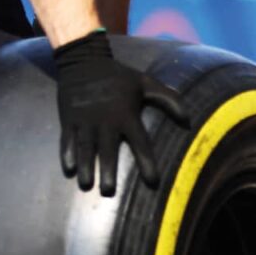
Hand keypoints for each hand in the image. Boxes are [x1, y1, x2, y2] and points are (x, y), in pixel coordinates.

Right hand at [54, 31, 188, 196]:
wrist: (84, 62)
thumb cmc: (119, 77)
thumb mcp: (146, 83)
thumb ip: (169, 99)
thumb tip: (188, 119)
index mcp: (126, 114)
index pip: (140, 142)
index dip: (147, 162)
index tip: (153, 181)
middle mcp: (105, 121)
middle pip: (108, 150)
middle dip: (108, 171)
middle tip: (109, 192)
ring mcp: (85, 121)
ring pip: (85, 148)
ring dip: (86, 167)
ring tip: (87, 186)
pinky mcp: (68, 120)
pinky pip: (66, 140)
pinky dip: (66, 154)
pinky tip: (67, 169)